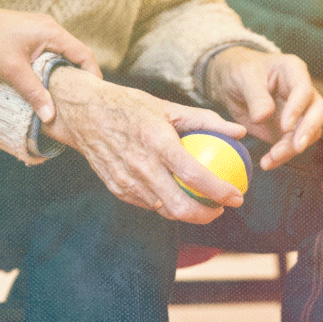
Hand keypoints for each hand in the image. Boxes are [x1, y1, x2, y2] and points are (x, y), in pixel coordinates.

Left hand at [0, 0, 101, 123]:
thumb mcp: (12, 71)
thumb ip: (34, 93)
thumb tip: (51, 117)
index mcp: (52, 32)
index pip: (84, 54)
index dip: (92, 76)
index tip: (94, 97)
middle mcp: (49, 28)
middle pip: (75, 55)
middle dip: (79, 78)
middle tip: (81, 101)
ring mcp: (38, 30)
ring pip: (60, 55)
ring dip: (63, 74)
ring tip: (64, 97)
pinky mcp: (28, 35)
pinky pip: (48, 53)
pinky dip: (50, 69)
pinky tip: (44, 85)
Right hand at [42, 67, 247, 223]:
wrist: (83, 113)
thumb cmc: (129, 106)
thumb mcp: (167, 106)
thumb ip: (205, 120)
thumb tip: (239, 132)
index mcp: (156, 141)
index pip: (194, 175)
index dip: (220, 191)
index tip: (237, 196)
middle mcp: (140, 165)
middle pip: (180, 207)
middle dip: (207, 215)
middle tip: (221, 208)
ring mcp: (126, 181)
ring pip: (164, 210)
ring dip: (187, 213)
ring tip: (203, 204)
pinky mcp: (117, 188)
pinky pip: (148, 204)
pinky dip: (165, 204)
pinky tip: (176, 195)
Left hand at [206, 48, 322, 169]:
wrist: (230, 82)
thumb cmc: (240, 71)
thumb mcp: (243, 77)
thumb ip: (255, 96)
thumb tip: (263, 117)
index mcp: (293, 71)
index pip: (304, 90)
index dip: (298, 108)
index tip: (285, 125)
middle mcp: (302, 92)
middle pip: (318, 112)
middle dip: (308, 131)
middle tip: (296, 147)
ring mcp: (298, 112)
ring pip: (308, 133)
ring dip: (292, 148)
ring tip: (271, 158)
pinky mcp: (288, 129)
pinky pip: (292, 145)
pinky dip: (282, 156)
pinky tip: (268, 162)